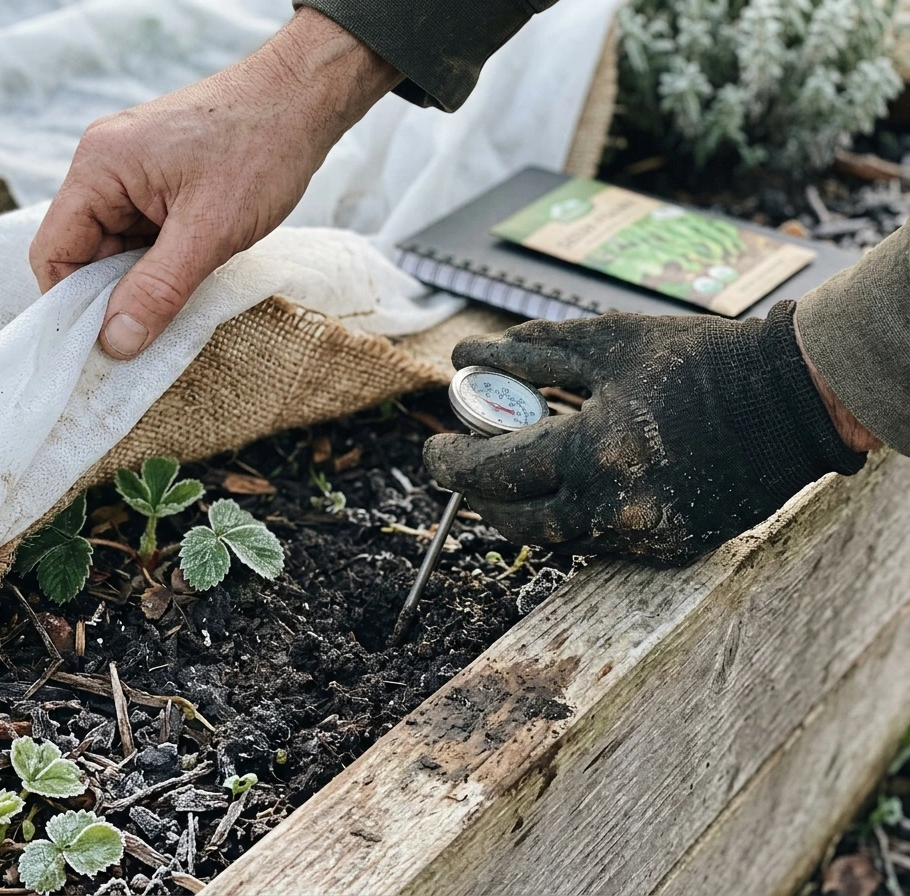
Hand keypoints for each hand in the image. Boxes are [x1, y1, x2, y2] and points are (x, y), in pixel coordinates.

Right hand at [29, 8, 399, 357]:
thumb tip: (115, 343)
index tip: (102, 346)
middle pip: (83, 253)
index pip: (54, 251)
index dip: (71, 305)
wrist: (304, 99)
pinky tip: (192, 273)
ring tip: (182, 296)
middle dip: (112, 295)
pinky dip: (161, 262)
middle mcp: (104, 165)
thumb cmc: (260, 149)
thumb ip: (157, 289)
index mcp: (99, 166)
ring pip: (117, 248)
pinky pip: (143, 234)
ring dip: (143, 280)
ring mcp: (132, 171)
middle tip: (149, 334)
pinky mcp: (159, 179)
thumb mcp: (210, 232)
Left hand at [423, 302, 868, 564]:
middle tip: (465, 466)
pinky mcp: (670, 551)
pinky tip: (571, 484)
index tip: (434, 450)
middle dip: (477, 496)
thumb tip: (466, 356)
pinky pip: (596, 544)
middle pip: (513, 522)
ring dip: (521, 509)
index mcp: (596, 449)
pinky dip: (571, 516)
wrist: (796, 401)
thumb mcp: (609, 342)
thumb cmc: (699, 360)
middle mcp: (616, 506)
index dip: (451, 463)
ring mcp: (645, 538)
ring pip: (552, 539)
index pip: (493, 472)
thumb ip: (531, 354)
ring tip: (513, 471)